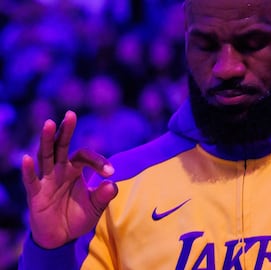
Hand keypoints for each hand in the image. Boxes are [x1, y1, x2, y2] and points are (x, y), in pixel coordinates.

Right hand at [21, 111, 117, 248]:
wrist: (60, 238)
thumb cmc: (77, 217)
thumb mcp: (95, 207)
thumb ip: (104, 196)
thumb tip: (112, 184)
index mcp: (74, 170)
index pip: (85, 156)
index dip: (98, 161)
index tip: (110, 172)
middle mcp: (59, 170)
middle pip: (61, 146)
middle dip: (65, 130)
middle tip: (71, 114)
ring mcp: (46, 180)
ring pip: (45, 156)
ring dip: (47, 140)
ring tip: (49, 123)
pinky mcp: (36, 194)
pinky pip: (31, 180)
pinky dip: (29, 170)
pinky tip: (27, 158)